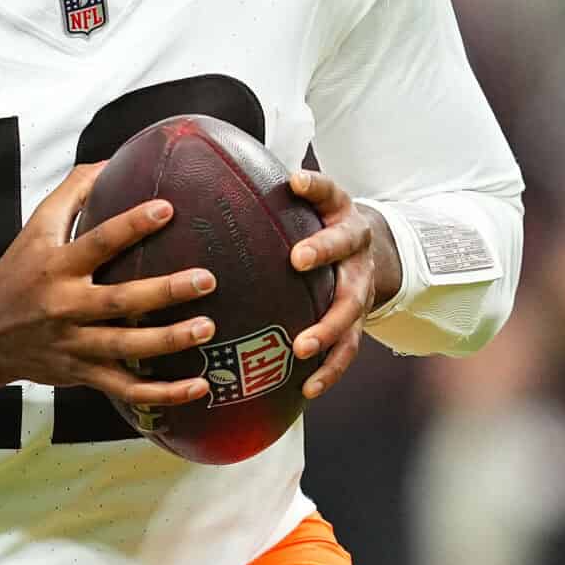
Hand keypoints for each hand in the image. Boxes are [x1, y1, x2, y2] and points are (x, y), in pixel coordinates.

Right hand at [0, 163, 220, 412]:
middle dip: (164, 291)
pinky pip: (126, 389)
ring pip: (127, 348)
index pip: (97, 242)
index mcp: (57, 266)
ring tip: (208, 327)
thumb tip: (110, 161)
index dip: (132, 225)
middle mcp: (66, 306)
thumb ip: (71, 194)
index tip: (167, 208)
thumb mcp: (34, 229)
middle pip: (119, 301)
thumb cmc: (17, 273)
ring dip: (169, 341)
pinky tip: (198, 387)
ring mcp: (75, 345)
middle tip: (206, 279)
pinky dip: (162, 395)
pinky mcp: (83, 374)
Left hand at [287, 169, 401, 399]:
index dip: (314, 185)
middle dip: (323, 252)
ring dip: (328, 327)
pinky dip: (329, 370)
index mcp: (338, 212)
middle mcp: (355, 247)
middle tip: (298, 259)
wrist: (369, 251)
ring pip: (351, 308)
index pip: (328, 191)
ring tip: (302, 347)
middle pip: (344, 247)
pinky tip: (305, 389)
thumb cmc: (315, 225)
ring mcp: (360, 285)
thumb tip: (195, 175)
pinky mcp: (358, 322)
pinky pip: (347, 350)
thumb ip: (264, 192)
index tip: (294, 182)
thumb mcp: (304, 203)